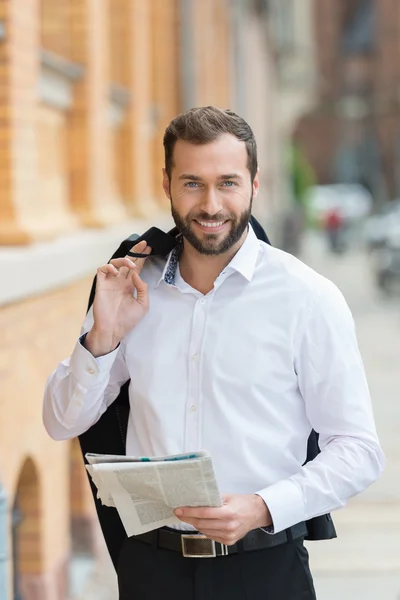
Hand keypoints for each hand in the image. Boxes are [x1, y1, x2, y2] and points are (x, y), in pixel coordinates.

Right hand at [85, 240, 150, 355]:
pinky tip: (116, 271)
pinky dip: (109, 266)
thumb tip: (137, 274)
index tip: (150, 248)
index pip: (137, 268)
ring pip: (115, 262)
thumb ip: (143, 288)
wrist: (113, 329)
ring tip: (131, 265)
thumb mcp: (143, 305)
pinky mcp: (101, 285)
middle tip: (144, 244)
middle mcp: (120, 281)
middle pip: (127, 261)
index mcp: (130, 286)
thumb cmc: (127, 320)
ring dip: (124, 260)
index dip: (142, 257)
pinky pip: (102, 269)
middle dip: (136, 251)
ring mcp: (110, 282)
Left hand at [174, 494, 271, 545]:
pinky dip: (205, 530)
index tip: (179, 510)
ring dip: (195, 524)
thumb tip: (196, 498)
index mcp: (228, 513)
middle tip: (180, 513)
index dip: (189, 512)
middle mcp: (228, 526)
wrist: (256, 513)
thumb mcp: (228, 496)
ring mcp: (228, 536)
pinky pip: (211, 536)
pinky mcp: (228, 542)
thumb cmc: (242, 503)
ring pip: (204, 531)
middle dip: (188, 518)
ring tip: (190, 517)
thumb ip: (213, 498)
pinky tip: (204, 524)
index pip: (204, 513)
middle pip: (202, 524)